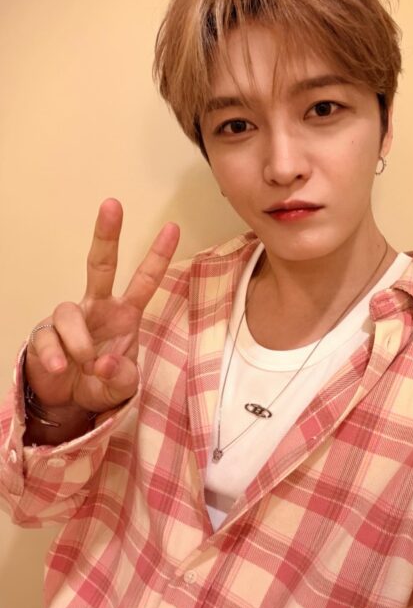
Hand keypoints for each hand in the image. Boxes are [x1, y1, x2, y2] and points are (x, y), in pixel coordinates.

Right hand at [25, 198, 179, 415]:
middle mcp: (98, 308)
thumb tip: (105, 363)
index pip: (145, 281)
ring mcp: (70, 320)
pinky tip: (61, 368)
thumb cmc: (101, 383)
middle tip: (113, 205)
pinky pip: (46, 337)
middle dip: (106, 235)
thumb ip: (122, 377)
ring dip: (78, 340)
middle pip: (101, 264)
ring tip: (83, 363)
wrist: (69, 403)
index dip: (158, 256)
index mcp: (124, 314)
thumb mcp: (122, 386)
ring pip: (68, 312)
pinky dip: (55, 355)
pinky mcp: (44, 335)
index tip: (173, 227)